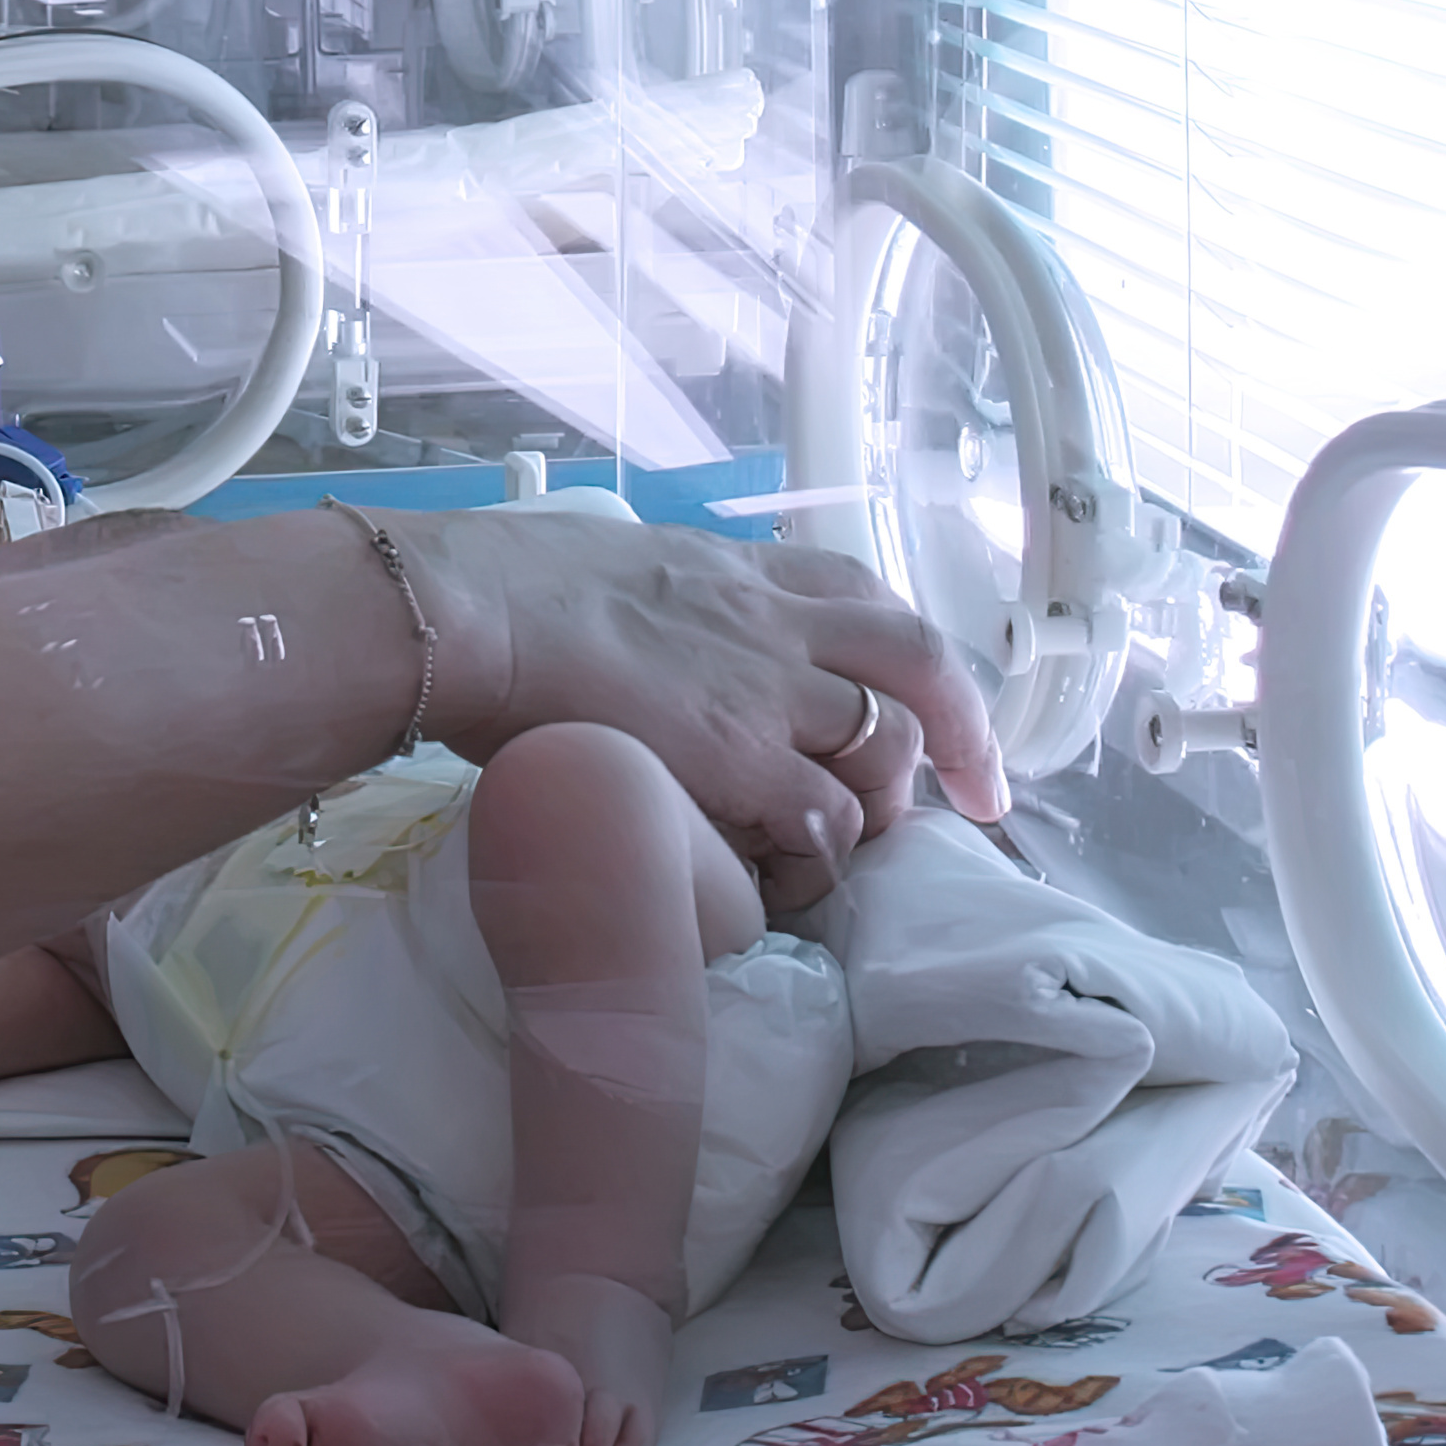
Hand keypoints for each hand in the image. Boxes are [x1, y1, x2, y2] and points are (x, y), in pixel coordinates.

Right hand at [401, 513, 1006, 911]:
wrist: (469, 614)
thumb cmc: (498, 591)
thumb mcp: (608, 568)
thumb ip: (656, 607)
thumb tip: (639, 635)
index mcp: (737, 570)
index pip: (859, 590)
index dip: (907, 646)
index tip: (928, 693)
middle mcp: (774, 621)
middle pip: (917, 659)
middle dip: (963, 728)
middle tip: (976, 793)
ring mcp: (766, 689)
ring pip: (884, 745)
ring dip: (883, 801)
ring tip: (855, 848)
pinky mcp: (741, 759)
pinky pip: (825, 819)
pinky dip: (825, 853)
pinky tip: (796, 876)